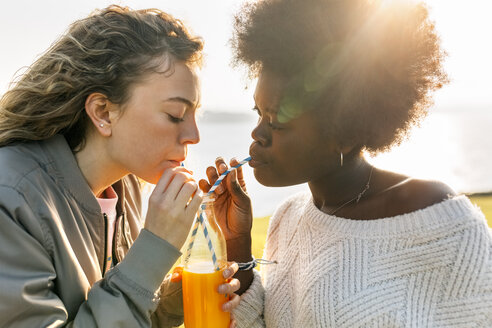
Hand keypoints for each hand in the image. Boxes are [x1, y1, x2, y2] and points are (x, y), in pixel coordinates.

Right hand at [144, 167, 202, 248]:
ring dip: (195, 185)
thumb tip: (179, 173)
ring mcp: (175, 210)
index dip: (179, 169)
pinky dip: (199, 195)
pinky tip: (197, 198)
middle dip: (188, 176)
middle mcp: (164, 202)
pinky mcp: (186, 219)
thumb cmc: (157, 223)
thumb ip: (164, 190)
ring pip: (190, 186)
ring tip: (194, 191)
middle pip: (180, 176)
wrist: (157, 246)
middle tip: (191, 181)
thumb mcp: (154, 205)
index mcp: (154, 197)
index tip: (184, 173)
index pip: (168, 173)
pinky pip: (197, 199)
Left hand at [171, 262, 240, 326]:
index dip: (232, 269)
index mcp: (220, 274)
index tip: (223, 274)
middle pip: (235, 283)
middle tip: (218, 289)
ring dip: (232, 303)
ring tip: (223, 308)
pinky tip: (230, 325)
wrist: (184, 300)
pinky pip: (232, 315)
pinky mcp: (224, 310)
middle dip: (229, 286)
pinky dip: (233, 320)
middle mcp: (225, 285)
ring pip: (236, 299)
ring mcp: (225, 298)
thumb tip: (175, 277)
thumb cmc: (189, 284)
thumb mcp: (184, 277)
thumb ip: (179, 273)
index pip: (232, 267)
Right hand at [199, 158, 253, 294]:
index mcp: (238, 182)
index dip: (231, 163)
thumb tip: (231, 170)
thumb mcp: (243, 202)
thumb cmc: (242, 218)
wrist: (232, 235)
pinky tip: (209, 192)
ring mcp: (215, 189)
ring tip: (218, 191)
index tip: (231, 166)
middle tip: (222, 173)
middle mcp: (226, 183)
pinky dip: (203, 184)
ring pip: (209, 173)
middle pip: (219, 165)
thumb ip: (236, 186)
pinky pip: (201, 185)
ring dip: (213, 177)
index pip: (234, 165)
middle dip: (219, 166)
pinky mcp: (206, 196)